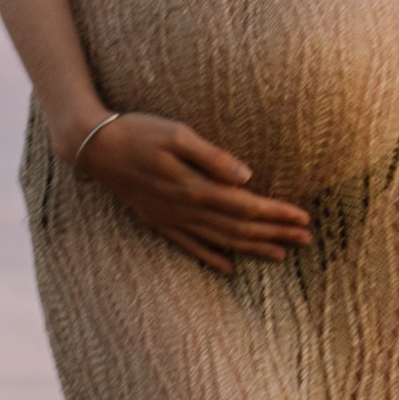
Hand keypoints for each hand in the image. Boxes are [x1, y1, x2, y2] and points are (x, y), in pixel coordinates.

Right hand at [71, 113, 311, 273]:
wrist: (92, 148)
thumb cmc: (136, 131)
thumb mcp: (176, 133)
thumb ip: (212, 157)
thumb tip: (246, 176)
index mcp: (194, 187)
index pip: (246, 206)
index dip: (277, 214)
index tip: (303, 219)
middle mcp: (185, 209)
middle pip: (239, 228)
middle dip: (274, 235)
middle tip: (306, 241)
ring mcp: (170, 219)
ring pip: (220, 241)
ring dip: (252, 248)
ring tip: (280, 255)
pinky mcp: (158, 221)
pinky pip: (189, 246)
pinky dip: (212, 258)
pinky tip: (229, 268)